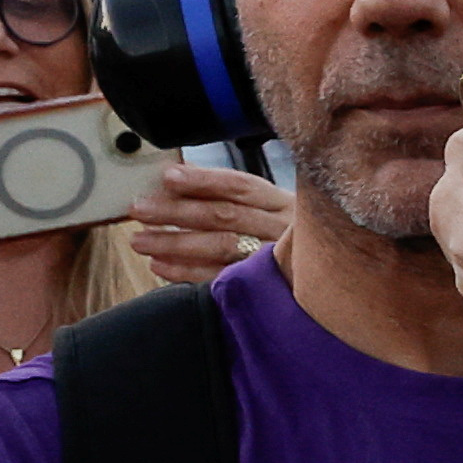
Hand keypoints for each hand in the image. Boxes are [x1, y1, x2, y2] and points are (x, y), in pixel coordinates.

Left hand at [127, 160, 284, 285]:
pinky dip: (186, 272)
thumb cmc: (287, 237)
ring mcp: (274, 261)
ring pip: (220, 246)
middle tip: (140, 209)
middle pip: (225, 215)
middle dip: (178, 211)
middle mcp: (282, 230)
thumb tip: (180, 174)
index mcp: (283, 203)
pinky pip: (219, 279)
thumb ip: (231, 192)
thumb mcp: (271, 208)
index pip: (240, 186)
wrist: (322, 277)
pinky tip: (160, 265)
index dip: (203, 180)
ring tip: (141, 240)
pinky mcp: (262, 289)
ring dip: (175, 243)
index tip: (168, 176)